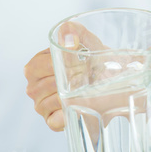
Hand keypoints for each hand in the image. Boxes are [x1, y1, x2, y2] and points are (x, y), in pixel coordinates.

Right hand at [24, 20, 150, 131]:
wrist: (114, 82)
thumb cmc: (96, 61)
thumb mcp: (89, 43)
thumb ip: (76, 31)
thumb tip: (66, 30)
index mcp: (38, 65)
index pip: (35, 67)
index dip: (54, 65)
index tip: (74, 63)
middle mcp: (36, 86)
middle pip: (38, 87)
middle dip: (62, 81)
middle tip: (82, 77)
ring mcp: (42, 105)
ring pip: (44, 103)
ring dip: (65, 97)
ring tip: (82, 90)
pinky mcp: (53, 121)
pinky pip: (53, 120)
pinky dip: (65, 115)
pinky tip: (77, 107)